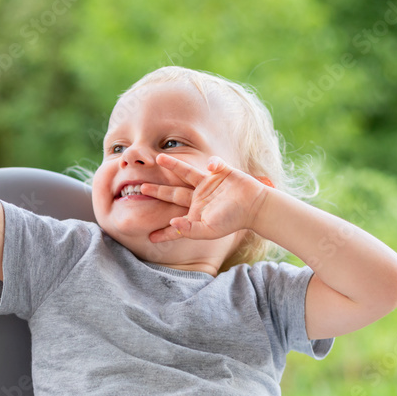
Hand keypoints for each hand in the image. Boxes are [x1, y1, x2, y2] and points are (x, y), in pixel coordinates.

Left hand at [145, 154, 270, 242]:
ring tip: (159, 158)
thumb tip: (171, 222)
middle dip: (157, 191)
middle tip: (140, 188)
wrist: (255, 207)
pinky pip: (214, 164)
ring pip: (185, 172)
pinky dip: (213, 164)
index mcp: (195, 212)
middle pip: (173, 193)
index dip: (164, 231)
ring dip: (173, 165)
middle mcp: (198, 197)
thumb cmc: (232, 220)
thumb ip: (189, 229)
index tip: (149, 237)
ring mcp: (208, 183)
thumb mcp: (209, 230)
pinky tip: (212, 168)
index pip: (175, 222)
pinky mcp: (220, 172)